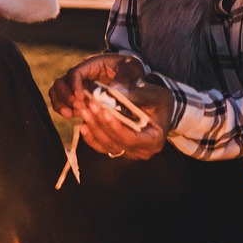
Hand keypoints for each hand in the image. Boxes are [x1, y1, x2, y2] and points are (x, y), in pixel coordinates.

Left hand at [49, 53, 173, 160]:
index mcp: (154, 140)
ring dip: (94, 128)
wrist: (160, 108)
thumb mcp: (154, 94)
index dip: (115, 127)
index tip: (104, 111)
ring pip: (106, 145)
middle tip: (89, 105)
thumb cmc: (160, 101)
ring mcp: (129, 152)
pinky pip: (102, 146)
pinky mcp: (119, 148)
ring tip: (84, 110)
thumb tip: (114, 90)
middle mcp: (141, 151)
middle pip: (116, 142)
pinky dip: (91, 136)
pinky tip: (83, 124)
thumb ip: (135, 94)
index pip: (131, 139)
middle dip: (100, 124)